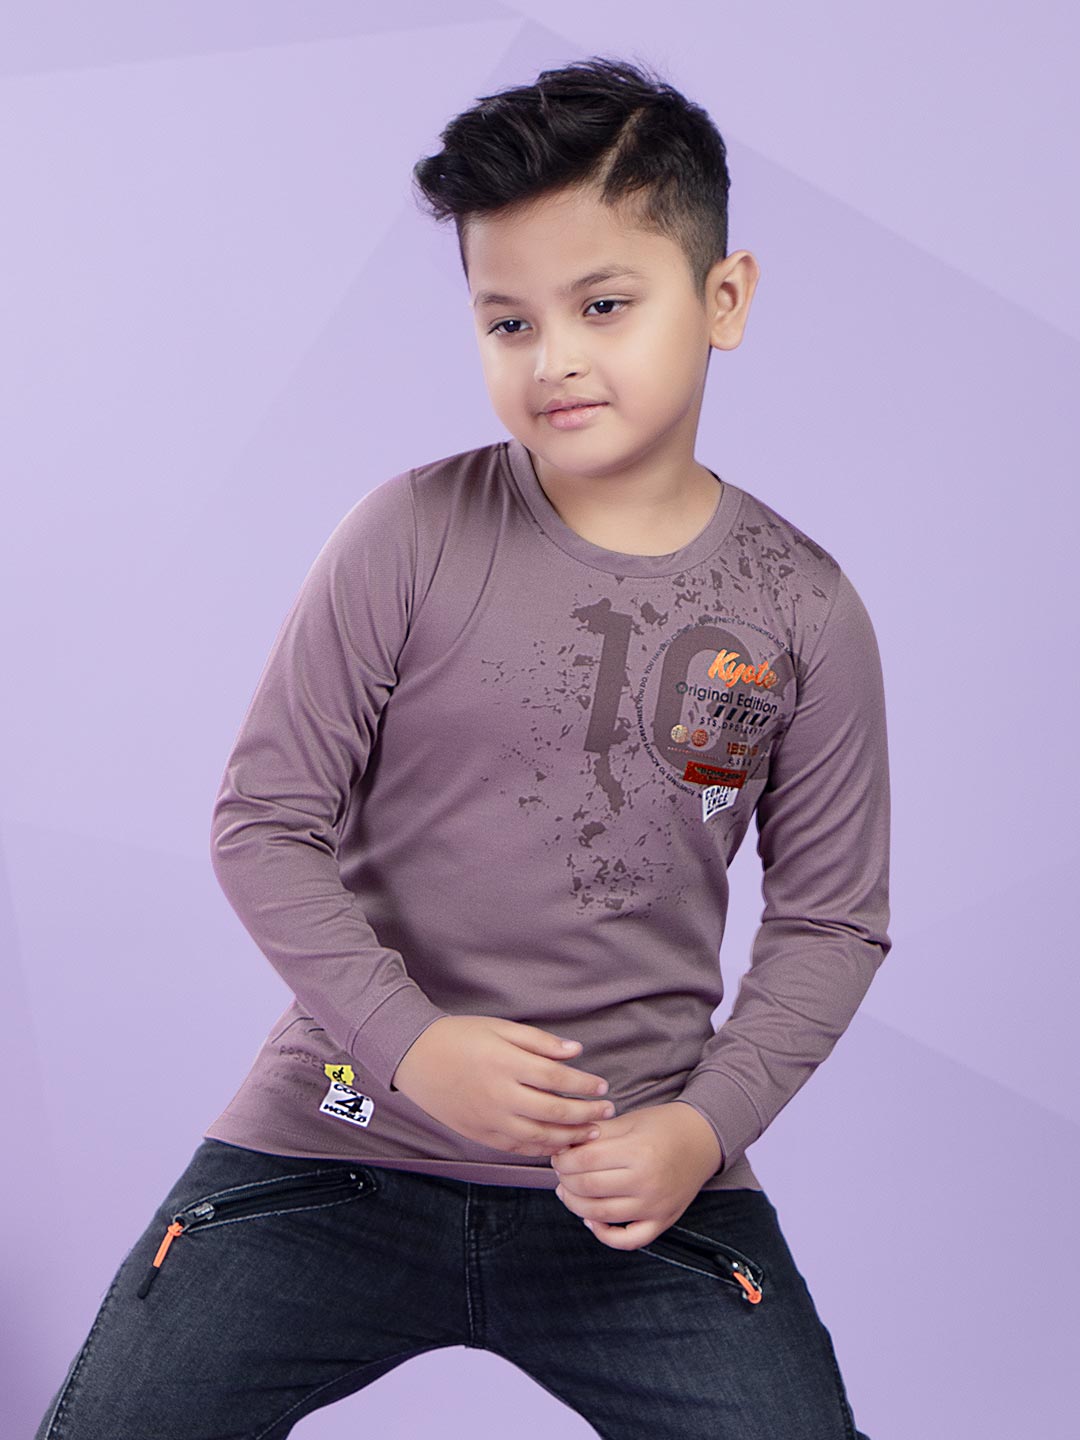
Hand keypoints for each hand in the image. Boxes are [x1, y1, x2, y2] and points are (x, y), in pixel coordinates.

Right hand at [390, 1015, 614, 1155]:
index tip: (602, 1087)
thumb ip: (539, 1042)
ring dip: (569, 1137)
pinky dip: (541, 1148)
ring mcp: (489, 1119)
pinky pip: (516, 1147)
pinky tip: (557, 1144)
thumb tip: (576, 1052)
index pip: (557, 1080)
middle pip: (553, 1112)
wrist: (415, 1056)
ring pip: (538, 1137)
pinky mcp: (479, 1134)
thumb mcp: (500, 1028)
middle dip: (585, 1115)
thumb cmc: (460, 1036)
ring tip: (590, 1134)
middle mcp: (499, 1096)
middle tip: (607, 1113)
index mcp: (506, 1064)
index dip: (584, 1086)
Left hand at [549, 1100, 723, 1249]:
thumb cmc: (663, 1125)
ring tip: (569, 1191)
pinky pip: (628, 1240)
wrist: (703, 1138)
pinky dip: (605, 1235)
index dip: (563, 1159)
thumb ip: (595, 1134)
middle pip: (588, 1188)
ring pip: (601, 1215)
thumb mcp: (628, 1121)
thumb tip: (563, 1146)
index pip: (584, 1161)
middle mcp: (647, 1183)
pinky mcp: (662, 1221)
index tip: (558, 1154)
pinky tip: (592, 1219)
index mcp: (638, 1151)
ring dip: (576, 1205)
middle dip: (565, 1179)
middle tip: (561, 1170)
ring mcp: (655, 1206)